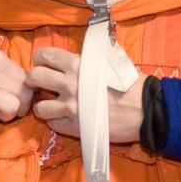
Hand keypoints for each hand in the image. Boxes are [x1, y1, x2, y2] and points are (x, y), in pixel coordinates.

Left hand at [27, 47, 145, 142]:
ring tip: (51, 105)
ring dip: (43, 106)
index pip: (44, 56)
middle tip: (41, 84)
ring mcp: (71, 107)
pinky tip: (64, 118)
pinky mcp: (76, 127)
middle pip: (34, 78)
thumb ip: (89, 58)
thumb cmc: (132, 84)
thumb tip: (78, 54)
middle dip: (34, 80)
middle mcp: (70, 84)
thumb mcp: (110, 61)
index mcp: (78, 64)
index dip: (40, 59)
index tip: (43, 63)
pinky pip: (53, 125)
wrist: (147, 110)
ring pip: (39, 107)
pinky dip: (56, 122)